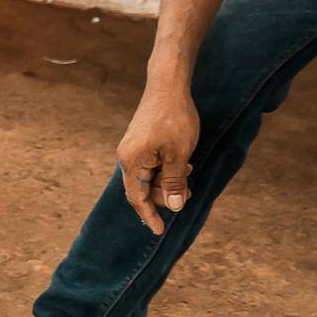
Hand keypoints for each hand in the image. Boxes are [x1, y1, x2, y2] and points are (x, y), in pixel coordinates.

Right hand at [116, 81, 199, 235]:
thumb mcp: (179, 154)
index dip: (149, 216)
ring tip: (189, 175)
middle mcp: (127, 158)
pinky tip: (182, 164)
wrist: (167, 86)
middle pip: (141, 189)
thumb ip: (175, 182)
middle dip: (164, 196)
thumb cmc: (174, 118)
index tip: (160, 231)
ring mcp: (131, 150)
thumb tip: (175, 206)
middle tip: (189, 193)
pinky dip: (165, 170)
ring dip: (167, 182)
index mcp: (132, 162)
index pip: (137, 198)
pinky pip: (149, 165)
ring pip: (147, 177)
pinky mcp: (139, 143)